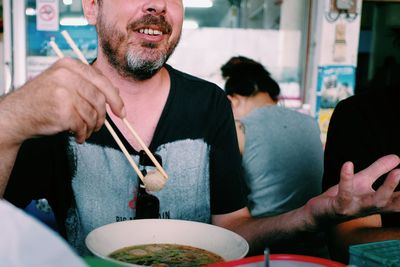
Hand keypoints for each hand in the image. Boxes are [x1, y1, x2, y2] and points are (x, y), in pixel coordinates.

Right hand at [1, 58, 124, 143]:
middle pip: (100, 98)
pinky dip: (83, 134)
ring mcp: (64, 92)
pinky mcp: (62, 110)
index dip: (115, 98)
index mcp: (69, 65)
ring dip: (92, 127)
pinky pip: (83, 125)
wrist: (16, 115)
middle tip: (101, 126)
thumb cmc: (42, 100)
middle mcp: (66, 76)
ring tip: (85, 131)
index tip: (120, 111)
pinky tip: (78, 136)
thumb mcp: (63, 83)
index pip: (102, 81)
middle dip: (104, 116)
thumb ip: (88, 84)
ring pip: (93, 114)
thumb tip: (116, 92)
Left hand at [307, 154, 399, 227]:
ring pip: (374, 202)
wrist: (318, 213)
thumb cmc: (343, 197)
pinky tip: (348, 165)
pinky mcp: (338, 206)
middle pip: (392, 202)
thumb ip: (378, 170)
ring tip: (398, 172)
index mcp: (378, 202)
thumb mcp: (362, 180)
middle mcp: (370, 207)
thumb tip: (398, 157)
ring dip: (387, 187)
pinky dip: (346, 179)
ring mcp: (355, 209)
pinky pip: (344, 193)